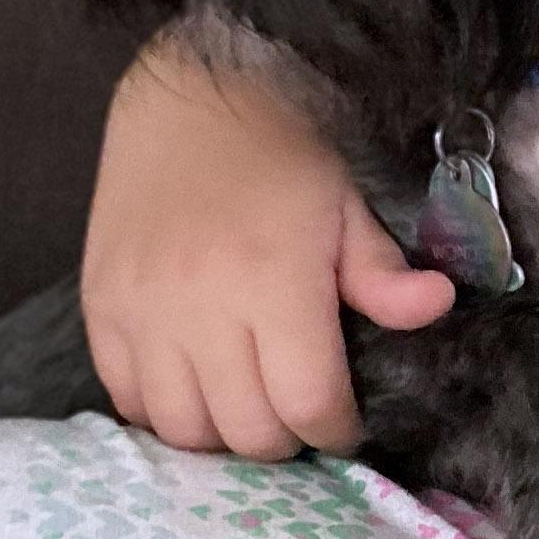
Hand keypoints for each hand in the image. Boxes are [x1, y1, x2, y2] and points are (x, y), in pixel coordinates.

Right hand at [80, 38, 455, 459]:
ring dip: (223, 434)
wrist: (189, 99)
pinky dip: (164, 411)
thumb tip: (437, 306)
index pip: (308, 403)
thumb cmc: (282, 154)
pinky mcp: (101, 308)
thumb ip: (383, 274)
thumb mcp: (347, 206)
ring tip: (248, 406)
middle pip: (246, 431)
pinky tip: (195, 389)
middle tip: (299, 414)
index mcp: (273, 282)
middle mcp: (201, 307)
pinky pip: (126, 399)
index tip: (345, 423)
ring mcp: (142, 312)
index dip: (336, 430)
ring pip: (183, 429)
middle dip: (285, 439)